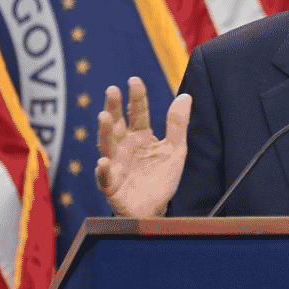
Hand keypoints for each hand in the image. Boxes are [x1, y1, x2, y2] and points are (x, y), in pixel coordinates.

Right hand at [94, 77, 191, 216]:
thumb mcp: (175, 150)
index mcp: (140, 136)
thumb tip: (185, 96)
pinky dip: (103, 171)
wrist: (156, 208)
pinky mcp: (111, 185)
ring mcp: (115, 165)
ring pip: (107, 146)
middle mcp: (124, 147)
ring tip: (104, 116)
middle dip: (114, 107)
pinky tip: (103, 163)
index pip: (137, 112)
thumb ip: (177, 125)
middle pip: (117, 124)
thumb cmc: (162, 177)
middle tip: (112, 90)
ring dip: (105, 132)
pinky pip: (105, 177)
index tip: (134, 80)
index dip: (136, 97)